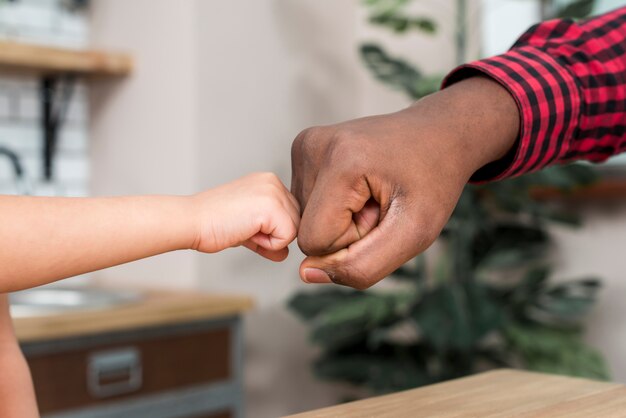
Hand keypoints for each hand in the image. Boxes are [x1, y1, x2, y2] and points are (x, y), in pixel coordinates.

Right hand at [191, 172, 299, 260]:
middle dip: (273, 235)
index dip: (271, 231)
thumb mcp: (248, 229)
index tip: (244, 226)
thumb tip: (285, 253)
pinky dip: (269, 244)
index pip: (289, 214)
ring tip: (244, 229)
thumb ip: (269, 237)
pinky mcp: (272, 206)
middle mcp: (273, 181)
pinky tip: (247, 232)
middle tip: (243, 228)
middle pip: (296, 222)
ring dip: (270, 240)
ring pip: (294, 230)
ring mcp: (274, 192)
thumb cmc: (212, 224)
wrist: (192, 221)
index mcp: (267, 181)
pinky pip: (288, 237)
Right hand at [291, 77, 518, 288]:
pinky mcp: (303, 147)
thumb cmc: (433, 181)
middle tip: (381, 202)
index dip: (352, 242)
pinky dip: (333, 205)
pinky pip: (306, 202)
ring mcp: (304, 143)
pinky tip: (360, 184)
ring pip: (304, 218)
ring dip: (341, 218)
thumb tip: (305, 273)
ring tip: (373, 192)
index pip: (314, 241)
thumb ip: (363, 266)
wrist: (439, 133)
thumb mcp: (415, 234)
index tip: (383, 213)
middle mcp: (312, 145)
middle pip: (307, 230)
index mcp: (340, 162)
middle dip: (346, 230)